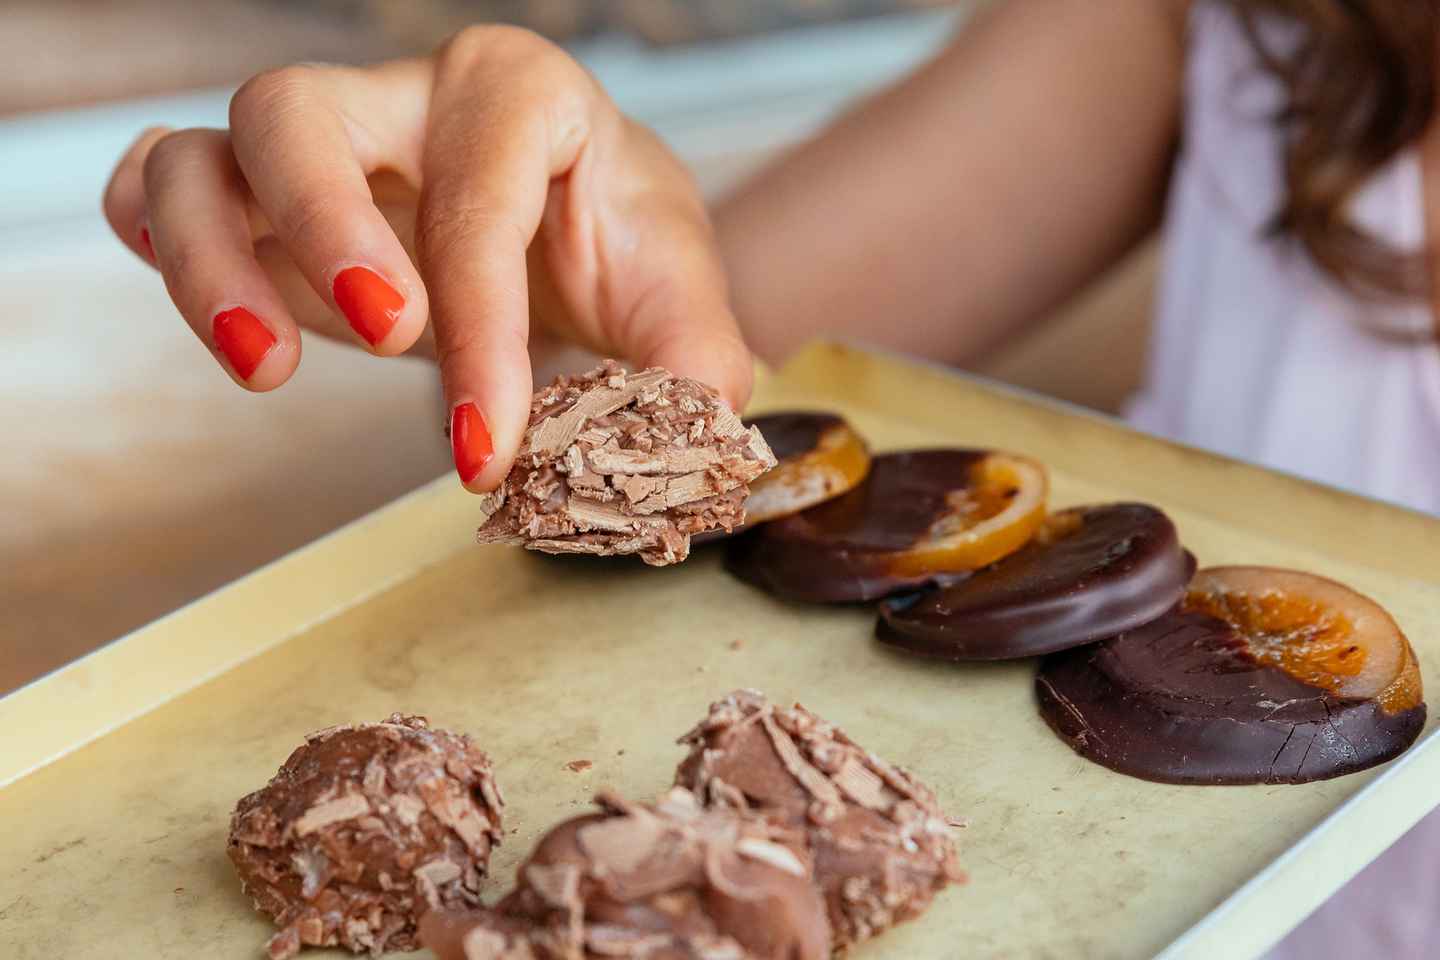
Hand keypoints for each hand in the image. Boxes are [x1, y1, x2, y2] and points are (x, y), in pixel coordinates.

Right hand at [102, 26, 752, 490]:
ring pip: (205, 154)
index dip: (481, 332)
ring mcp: (322, 144)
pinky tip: (211, 311)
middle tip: (386, 339)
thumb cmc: (614, 247)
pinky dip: (156, 236)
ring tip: (267, 370)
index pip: (476, 201)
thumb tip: (689, 430)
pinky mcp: (264, 197)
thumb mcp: (676, 294)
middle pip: (298, 115)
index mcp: (517, 95)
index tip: (490, 452)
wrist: (571, 240)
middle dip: (323, 229)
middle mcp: (402, 99)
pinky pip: (164, 180)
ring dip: (211, 262)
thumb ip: (695, 360)